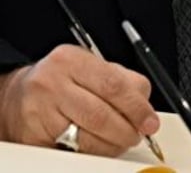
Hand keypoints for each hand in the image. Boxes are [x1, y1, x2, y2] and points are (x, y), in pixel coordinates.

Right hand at [0, 45, 158, 155]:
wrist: (18, 95)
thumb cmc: (62, 79)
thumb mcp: (91, 66)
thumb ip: (122, 80)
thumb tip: (145, 107)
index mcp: (71, 60)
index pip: (113, 85)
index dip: (137, 107)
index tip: (150, 121)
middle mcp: (52, 83)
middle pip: (101, 114)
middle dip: (127, 129)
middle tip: (138, 134)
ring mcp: (40, 111)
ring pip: (88, 137)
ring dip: (113, 144)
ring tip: (121, 140)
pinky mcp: (34, 137)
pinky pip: (72, 150)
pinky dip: (93, 152)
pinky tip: (99, 145)